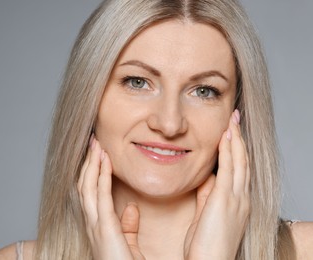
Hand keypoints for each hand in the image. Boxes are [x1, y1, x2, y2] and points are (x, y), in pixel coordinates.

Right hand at [77, 138, 144, 259]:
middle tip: (94, 142)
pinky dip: (100, 176)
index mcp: (98, 225)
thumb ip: (128, 226)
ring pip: (87, 186)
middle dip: (88, 162)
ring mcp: (95, 224)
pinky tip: (104, 161)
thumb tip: (130, 207)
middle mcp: (92, 222)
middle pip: (84, 185)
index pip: (90, 192)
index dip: (92, 172)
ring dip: (92, 164)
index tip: (98, 154)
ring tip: (96, 144)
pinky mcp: (104, 227)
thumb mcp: (128, 244)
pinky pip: (99, 195)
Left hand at [184, 110, 249, 259]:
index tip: (230, 133)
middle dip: (238, 138)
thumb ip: (208, 195)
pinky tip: (226, 137)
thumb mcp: (207, 215)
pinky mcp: (226, 199)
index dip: (236, 149)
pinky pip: (229, 169)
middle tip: (235, 119)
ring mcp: (236, 198)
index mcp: (236, 202)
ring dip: (235, 139)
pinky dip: (229, 151)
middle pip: (242, 161)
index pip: (238, 169)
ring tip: (232, 121)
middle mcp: (241, 198)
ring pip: (239, 161)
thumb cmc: (206, 245)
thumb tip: (208, 178)